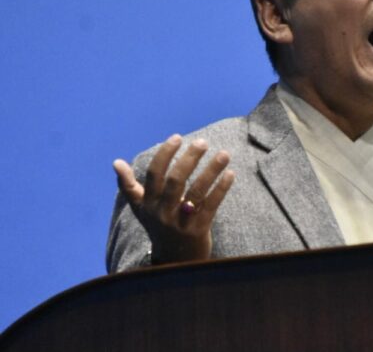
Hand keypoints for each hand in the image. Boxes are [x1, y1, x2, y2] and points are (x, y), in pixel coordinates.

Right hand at [113, 134, 234, 263]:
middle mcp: (162, 212)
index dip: (165, 154)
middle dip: (189, 159)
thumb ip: (128, 186)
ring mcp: (181, 222)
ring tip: (224, 153)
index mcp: (148, 203)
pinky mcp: (199, 230)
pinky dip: (221, 188)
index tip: (177, 137)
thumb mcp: (140, 208)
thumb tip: (116, 162)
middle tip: (202, 142)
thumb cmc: (158, 226)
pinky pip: (211, 205)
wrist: (174, 261)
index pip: (154, 174)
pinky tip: (230, 174)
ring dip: (211, 170)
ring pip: (197, 191)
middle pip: (176, 181)